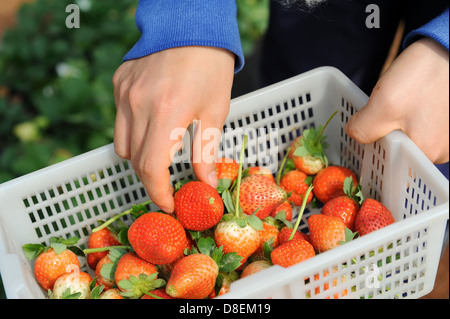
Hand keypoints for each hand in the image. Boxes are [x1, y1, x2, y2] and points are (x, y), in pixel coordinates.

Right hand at [113, 46, 234, 212]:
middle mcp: (138, 105)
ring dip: (140, 158)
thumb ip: (205, 152)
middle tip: (170, 184)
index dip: (159, 194)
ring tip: (161, 153)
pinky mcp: (119, 85)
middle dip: (152, 180)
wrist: (190, 24)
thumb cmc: (210, 66)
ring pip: (123, 145)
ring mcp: (124, 94)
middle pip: (136, 161)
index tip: (169, 204)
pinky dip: (133, 133)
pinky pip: (120, 122)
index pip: (151, 169)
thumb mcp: (215, 111)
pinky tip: (152, 125)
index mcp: (167, 113)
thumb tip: (206, 185)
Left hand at [345, 37, 448, 163]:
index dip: (374, 149)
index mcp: (426, 152)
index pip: (390, 162)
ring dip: (399, 126)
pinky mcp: (449, 125)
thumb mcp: (383, 104)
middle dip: (386, 135)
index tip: (367, 131)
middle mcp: (441, 152)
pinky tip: (410, 103)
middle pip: (401, 151)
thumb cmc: (422, 75)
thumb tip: (354, 136)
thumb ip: (363, 128)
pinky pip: (423, 128)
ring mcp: (448, 139)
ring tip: (398, 103)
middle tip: (382, 112)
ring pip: (411, 138)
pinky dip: (412, 119)